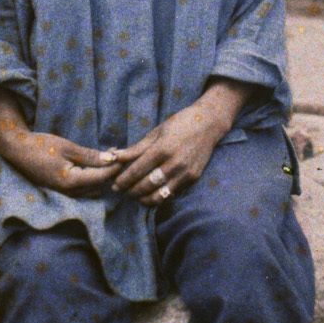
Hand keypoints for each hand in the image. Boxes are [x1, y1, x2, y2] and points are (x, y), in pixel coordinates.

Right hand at [0, 129, 121, 196]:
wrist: (18, 150)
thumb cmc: (41, 146)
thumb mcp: (68, 147)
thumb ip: (90, 156)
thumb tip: (112, 159)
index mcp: (71, 182)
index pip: (102, 177)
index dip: (116, 167)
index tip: (127, 156)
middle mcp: (70, 192)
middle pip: (100, 185)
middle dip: (113, 171)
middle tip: (124, 156)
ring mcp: (66, 193)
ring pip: (94, 188)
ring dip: (104, 174)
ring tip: (114, 158)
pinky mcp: (63, 189)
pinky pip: (85, 186)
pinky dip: (95, 176)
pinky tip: (99, 163)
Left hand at [109, 82, 248, 204]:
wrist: (209, 124)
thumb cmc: (179, 124)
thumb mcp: (156, 132)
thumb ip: (136, 148)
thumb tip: (114, 156)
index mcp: (163, 149)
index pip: (137, 170)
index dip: (123, 180)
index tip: (114, 185)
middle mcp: (175, 163)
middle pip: (146, 186)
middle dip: (130, 191)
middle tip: (121, 191)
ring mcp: (185, 173)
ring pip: (159, 196)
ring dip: (143, 198)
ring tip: (134, 195)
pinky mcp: (192, 179)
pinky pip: (171, 193)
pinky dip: (158, 196)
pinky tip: (150, 193)